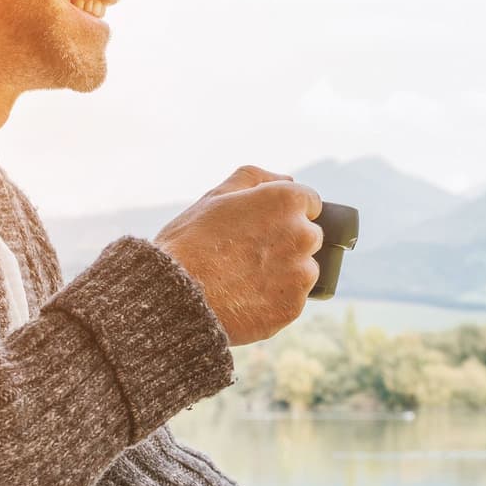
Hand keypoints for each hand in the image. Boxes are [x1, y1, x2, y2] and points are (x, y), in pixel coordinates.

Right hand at [153, 166, 323, 345]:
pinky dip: (275, 300)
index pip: (309, 203)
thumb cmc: (190, 241)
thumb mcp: (215, 196)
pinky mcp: (293, 306)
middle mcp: (303, 235)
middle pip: (310, 236)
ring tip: (245, 278)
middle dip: (287, 242)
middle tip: (249, 253)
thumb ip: (255, 178)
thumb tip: (287, 179)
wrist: (175, 296)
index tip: (264, 225)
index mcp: (287, 202)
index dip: (284, 213)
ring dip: (285, 272)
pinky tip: (246, 298)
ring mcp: (301, 273)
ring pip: (304, 270)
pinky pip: (293, 299)